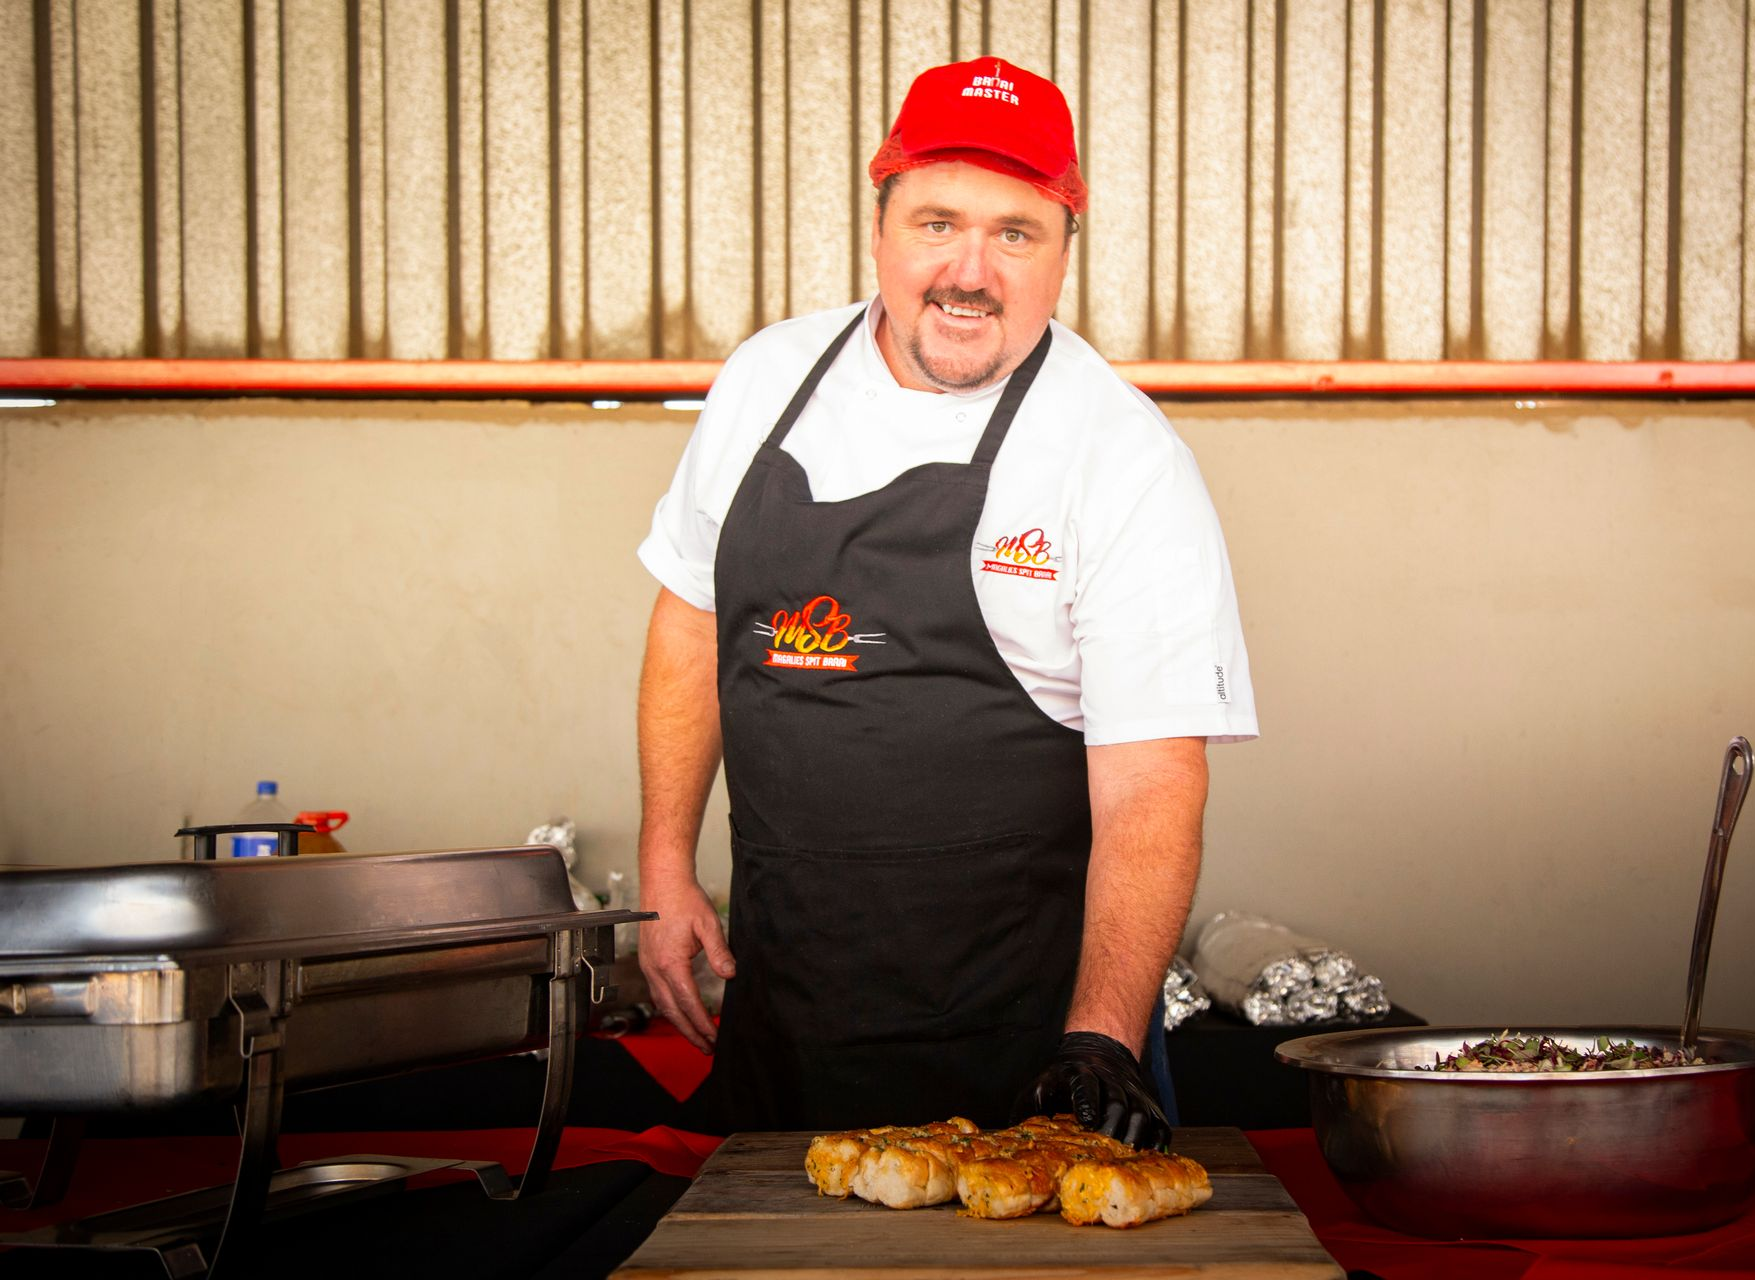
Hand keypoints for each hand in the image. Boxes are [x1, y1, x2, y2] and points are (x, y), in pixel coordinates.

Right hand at [637, 877, 734, 1053]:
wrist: (662, 881)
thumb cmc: (684, 899)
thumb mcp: (708, 924)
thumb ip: (719, 951)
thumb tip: (730, 974)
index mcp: (670, 962)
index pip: (688, 1002)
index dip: (702, 1023)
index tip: (714, 1037)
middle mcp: (655, 968)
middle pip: (672, 1011)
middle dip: (690, 1032)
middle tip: (707, 1048)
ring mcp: (648, 966)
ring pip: (663, 1005)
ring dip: (679, 1023)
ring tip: (697, 1037)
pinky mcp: (648, 961)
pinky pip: (658, 993)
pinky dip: (671, 1008)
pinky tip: (681, 1012)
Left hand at [1012, 1032, 1170, 1148]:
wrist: (1100, 1050)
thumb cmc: (1064, 1078)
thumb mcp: (1043, 1084)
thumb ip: (1029, 1106)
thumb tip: (1013, 1135)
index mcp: (1081, 1073)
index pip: (1085, 1085)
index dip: (1087, 1100)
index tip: (1087, 1118)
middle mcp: (1111, 1080)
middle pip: (1117, 1103)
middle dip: (1113, 1126)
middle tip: (1106, 1150)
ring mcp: (1133, 1093)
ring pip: (1140, 1113)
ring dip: (1135, 1136)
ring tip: (1128, 1159)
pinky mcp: (1149, 1105)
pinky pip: (1159, 1123)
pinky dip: (1159, 1140)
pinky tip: (1152, 1155)